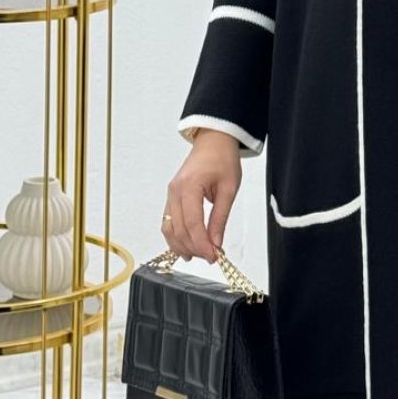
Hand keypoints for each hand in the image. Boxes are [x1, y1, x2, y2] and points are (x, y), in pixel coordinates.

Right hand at [162, 133, 241, 263]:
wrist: (213, 141)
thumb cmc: (222, 159)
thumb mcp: (228, 189)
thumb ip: (220, 218)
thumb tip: (216, 243)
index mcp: (189, 186)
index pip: (193, 224)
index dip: (202, 244)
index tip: (215, 256)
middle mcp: (175, 191)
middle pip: (179, 230)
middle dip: (194, 248)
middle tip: (211, 258)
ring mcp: (170, 194)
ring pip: (169, 228)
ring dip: (182, 245)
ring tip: (199, 256)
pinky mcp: (171, 196)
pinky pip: (169, 221)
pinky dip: (176, 236)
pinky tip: (186, 246)